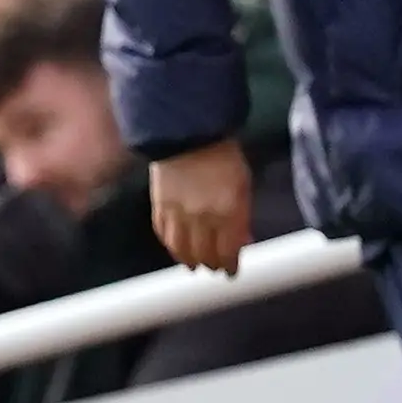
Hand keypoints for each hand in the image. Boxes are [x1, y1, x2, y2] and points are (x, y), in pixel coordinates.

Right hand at [149, 140, 254, 275]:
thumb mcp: (242, 184)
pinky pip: (163, 233)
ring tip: (194, 264)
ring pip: (181, 249)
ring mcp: (178, 212)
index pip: (228, 251)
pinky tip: (176, 247)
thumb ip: (241, 215)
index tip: (231, 271)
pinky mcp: (159, 205)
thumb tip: (242, 239)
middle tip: (214, 267)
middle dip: (210, 264)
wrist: (187, 131)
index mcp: (228, 212)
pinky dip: (170, 244)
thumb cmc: (223, 155)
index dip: (230, 265)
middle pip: (204, 254)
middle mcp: (202, 217)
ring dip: (188, 260)